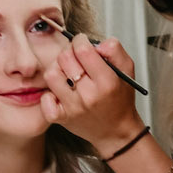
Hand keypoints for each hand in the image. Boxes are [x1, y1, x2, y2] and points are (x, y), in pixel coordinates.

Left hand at [40, 33, 142, 156]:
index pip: (83, 50)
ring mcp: (73, 107)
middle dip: (69, 53)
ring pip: (51, 74)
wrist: (116, 131)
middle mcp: (89, 95)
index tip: (81, 42)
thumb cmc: (120, 100)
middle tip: (75, 58)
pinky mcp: (61, 118)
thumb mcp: (127, 70)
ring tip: (67, 74)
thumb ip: (114, 50)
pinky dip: (49, 93)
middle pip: (64, 58)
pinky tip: (61, 92)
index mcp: (107, 81)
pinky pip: (45, 98)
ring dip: (58, 70)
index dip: (80, 40)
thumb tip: (96, 43)